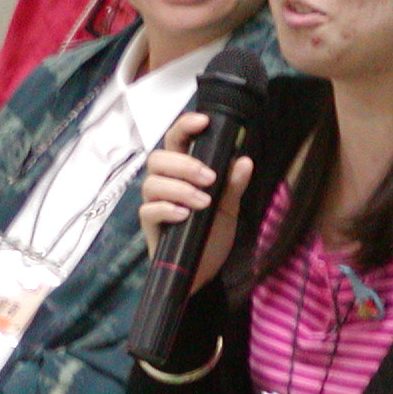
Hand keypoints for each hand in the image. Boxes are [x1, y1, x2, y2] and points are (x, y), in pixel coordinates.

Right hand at [138, 112, 254, 290]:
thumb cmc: (211, 234)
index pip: (176, 140)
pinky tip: (185, 215)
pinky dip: (167, 208)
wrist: (203, 273)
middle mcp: (164, 184)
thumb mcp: (229, 208)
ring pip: (152, 183)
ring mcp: (155, 204)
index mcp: (182, 172)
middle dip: (185, 164)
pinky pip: (148, 210)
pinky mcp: (150, 227)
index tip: (202, 121)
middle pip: (158, 158)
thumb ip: (234, 185)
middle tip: (210, 178)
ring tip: (204, 202)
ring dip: (180, 188)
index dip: (185, 126)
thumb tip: (244, 160)